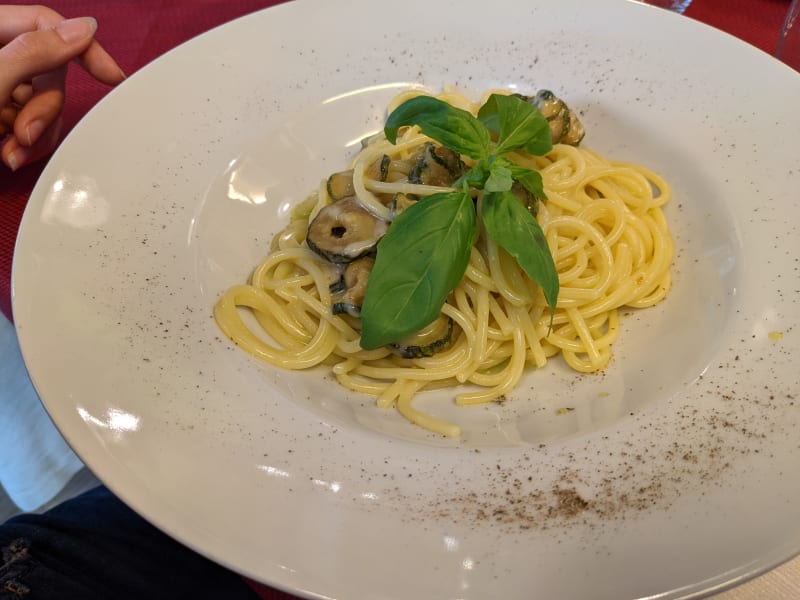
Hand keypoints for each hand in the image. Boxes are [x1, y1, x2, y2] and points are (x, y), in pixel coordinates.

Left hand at [0, 5, 124, 171]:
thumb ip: (35, 52)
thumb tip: (83, 29)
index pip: (47, 24)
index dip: (84, 49)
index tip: (112, 76)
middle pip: (48, 73)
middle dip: (44, 111)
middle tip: (26, 133)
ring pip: (42, 105)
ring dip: (34, 135)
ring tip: (12, 151)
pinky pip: (29, 126)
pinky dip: (23, 146)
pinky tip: (7, 154)